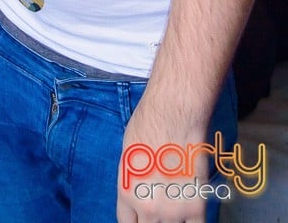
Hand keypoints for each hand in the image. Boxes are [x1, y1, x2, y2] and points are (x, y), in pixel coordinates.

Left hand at [116, 103, 209, 222]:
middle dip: (154, 219)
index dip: (136, 221)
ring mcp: (173, 210)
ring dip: (176, 218)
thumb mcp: (128, 153)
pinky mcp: (196, 205)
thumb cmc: (148, 123)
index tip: (143, 217)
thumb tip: (141, 189)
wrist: (173, 113)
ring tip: (178, 199)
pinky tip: (194, 212)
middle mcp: (147, 207)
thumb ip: (133, 179)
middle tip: (163, 205)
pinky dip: (195, 222)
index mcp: (127, 192)